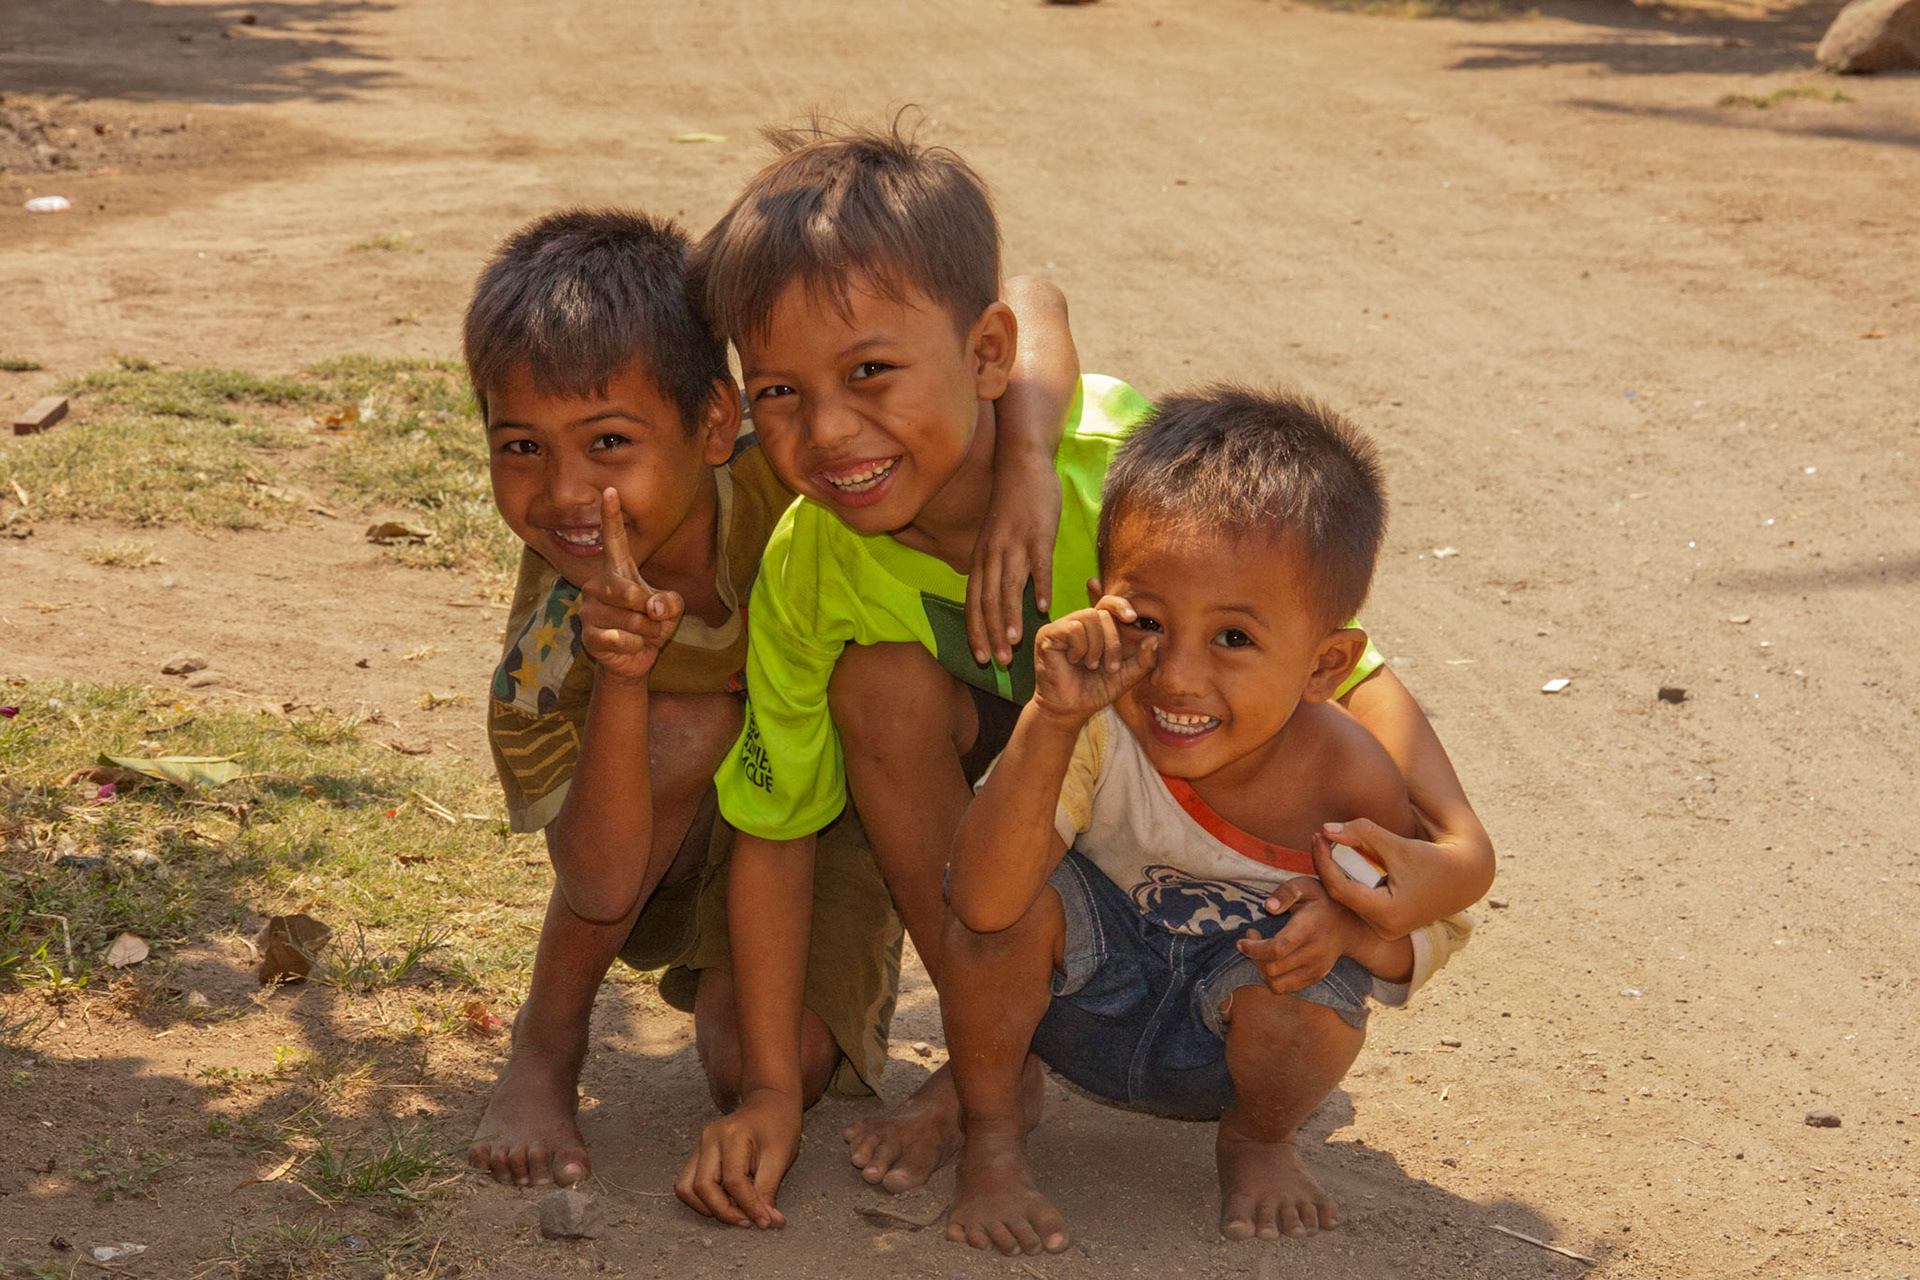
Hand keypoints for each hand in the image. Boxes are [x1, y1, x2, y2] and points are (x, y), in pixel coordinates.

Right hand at [578, 487, 683, 684]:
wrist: (633, 660)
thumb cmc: (651, 626)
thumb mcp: (671, 609)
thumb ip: (670, 602)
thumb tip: (652, 608)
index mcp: (618, 570)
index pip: (614, 539)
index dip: (612, 516)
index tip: (612, 490)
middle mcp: (598, 584)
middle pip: (627, 592)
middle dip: (649, 611)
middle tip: (653, 619)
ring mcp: (589, 609)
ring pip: (630, 620)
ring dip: (647, 632)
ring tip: (642, 633)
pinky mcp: (587, 634)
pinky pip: (622, 639)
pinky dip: (636, 646)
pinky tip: (628, 646)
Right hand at [674, 1087, 800, 1228]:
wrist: (769, 1103)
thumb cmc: (778, 1125)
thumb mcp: (780, 1156)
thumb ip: (768, 1190)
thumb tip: (766, 1222)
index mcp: (732, 1134)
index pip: (733, 1181)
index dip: (749, 1207)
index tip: (766, 1222)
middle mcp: (709, 1139)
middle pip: (703, 1186)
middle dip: (725, 1212)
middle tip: (749, 1222)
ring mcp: (699, 1145)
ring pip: (687, 1188)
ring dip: (708, 1208)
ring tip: (736, 1213)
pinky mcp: (697, 1154)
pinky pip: (688, 1183)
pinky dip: (702, 1199)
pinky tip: (725, 1203)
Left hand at [965, 452, 1060, 666]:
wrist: (1021, 464)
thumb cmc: (1010, 506)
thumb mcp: (994, 540)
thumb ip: (994, 569)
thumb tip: (997, 601)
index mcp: (980, 559)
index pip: (973, 602)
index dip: (976, 631)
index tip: (980, 658)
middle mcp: (992, 555)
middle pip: (988, 601)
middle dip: (992, 634)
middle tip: (999, 662)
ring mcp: (1015, 544)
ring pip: (1008, 586)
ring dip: (1011, 616)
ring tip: (1016, 644)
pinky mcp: (1039, 534)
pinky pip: (1039, 564)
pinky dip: (1040, 585)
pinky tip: (1044, 606)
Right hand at [1028, 591, 1158, 727]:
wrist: (1069, 711)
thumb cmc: (1094, 692)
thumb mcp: (1125, 676)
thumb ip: (1142, 660)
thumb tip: (1154, 639)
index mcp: (1095, 629)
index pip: (1108, 603)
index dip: (1120, 605)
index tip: (1132, 618)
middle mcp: (1077, 623)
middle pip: (1102, 613)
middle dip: (1112, 642)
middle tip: (1110, 666)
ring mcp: (1060, 628)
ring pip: (1088, 617)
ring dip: (1096, 647)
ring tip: (1091, 665)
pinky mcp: (1047, 635)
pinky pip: (1073, 628)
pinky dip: (1080, 647)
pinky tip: (1075, 661)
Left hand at [1237, 876, 1365, 994]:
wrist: (1350, 923)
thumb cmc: (1322, 901)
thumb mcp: (1305, 886)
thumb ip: (1286, 892)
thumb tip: (1268, 907)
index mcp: (1310, 929)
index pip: (1278, 949)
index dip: (1254, 949)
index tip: (1243, 940)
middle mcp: (1315, 953)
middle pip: (1273, 968)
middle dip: (1253, 956)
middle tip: (1252, 938)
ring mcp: (1316, 969)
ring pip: (1277, 984)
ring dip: (1260, 970)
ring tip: (1260, 951)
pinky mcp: (1315, 977)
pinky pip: (1286, 988)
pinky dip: (1272, 977)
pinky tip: (1272, 959)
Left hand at [1306, 817, 1474, 941]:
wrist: (1464, 877)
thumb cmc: (1434, 860)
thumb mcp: (1397, 845)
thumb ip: (1362, 834)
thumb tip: (1326, 828)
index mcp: (1387, 914)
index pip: (1340, 888)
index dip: (1323, 860)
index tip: (1317, 835)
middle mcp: (1384, 928)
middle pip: (1341, 895)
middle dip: (1327, 865)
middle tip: (1320, 837)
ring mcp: (1385, 929)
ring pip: (1348, 899)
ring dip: (1338, 872)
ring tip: (1331, 844)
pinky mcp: (1386, 923)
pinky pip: (1359, 901)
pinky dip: (1351, 879)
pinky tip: (1347, 859)